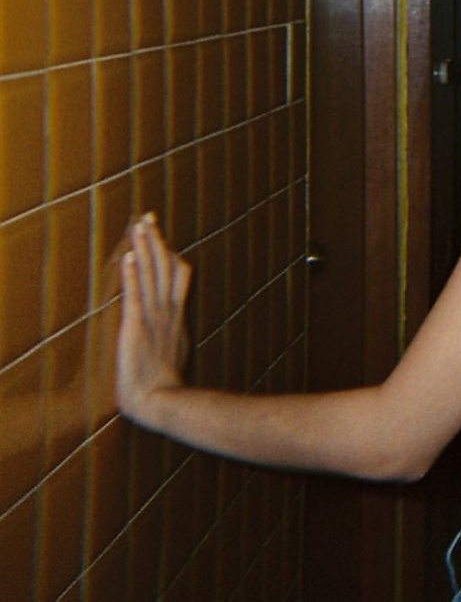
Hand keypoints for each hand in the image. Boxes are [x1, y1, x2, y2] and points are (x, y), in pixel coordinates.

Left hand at [115, 213, 191, 427]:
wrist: (161, 400)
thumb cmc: (165, 383)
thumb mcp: (177, 349)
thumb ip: (173, 331)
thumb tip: (175, 323)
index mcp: (176, 313)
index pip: (177, 274)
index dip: (169, 252)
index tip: (161, 235)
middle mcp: (167, 309)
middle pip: (164, 266)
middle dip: (155, 240)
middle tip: (147, 216)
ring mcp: (153, 316)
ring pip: (151, 274)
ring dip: (145, 248)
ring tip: (138, 226)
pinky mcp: (136, 326)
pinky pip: (135, 295)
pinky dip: (132, 275)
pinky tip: (127, 257)